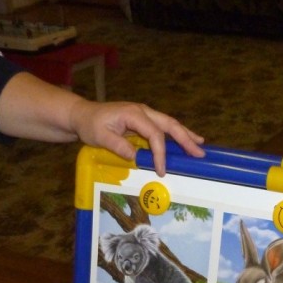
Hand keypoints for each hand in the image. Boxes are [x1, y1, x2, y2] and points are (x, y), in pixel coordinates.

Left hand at [69, 100, 204, 175]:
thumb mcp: (100, 136)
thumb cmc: (90, 125)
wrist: (83, 115)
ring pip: (169, 123)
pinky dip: (176, 134)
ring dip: (185, 134)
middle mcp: (143, 111)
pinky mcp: (144, 120)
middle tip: (199, 153)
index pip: (154, 134)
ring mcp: (144, 114)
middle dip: (185, 139)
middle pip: (169, 124)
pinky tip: (186, 140)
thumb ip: (118, 146)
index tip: (162, 170)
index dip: (160, 153)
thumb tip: (137, 157)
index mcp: (133, 114)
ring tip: (200, 145)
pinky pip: (163, 127)